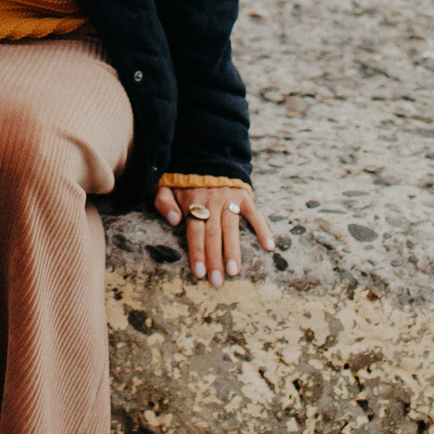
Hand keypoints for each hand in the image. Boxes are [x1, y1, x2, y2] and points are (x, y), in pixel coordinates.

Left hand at [153, 184, 275, 285]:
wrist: (205, 152)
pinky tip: (268, 247)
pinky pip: (254, 213)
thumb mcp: (165, 186)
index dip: (197, 252)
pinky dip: (262, 229)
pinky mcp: (243, 194)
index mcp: (192, 202)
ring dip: (233, 250)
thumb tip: (174, 221)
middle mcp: (211, 201)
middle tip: (217, 281)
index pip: (195, 231)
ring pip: (231, 228)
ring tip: (235, 272)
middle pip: (213, 234)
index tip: (199, 273)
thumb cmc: (183, 178)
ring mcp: (228, 198)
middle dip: (215, 259)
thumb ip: (164, 203)